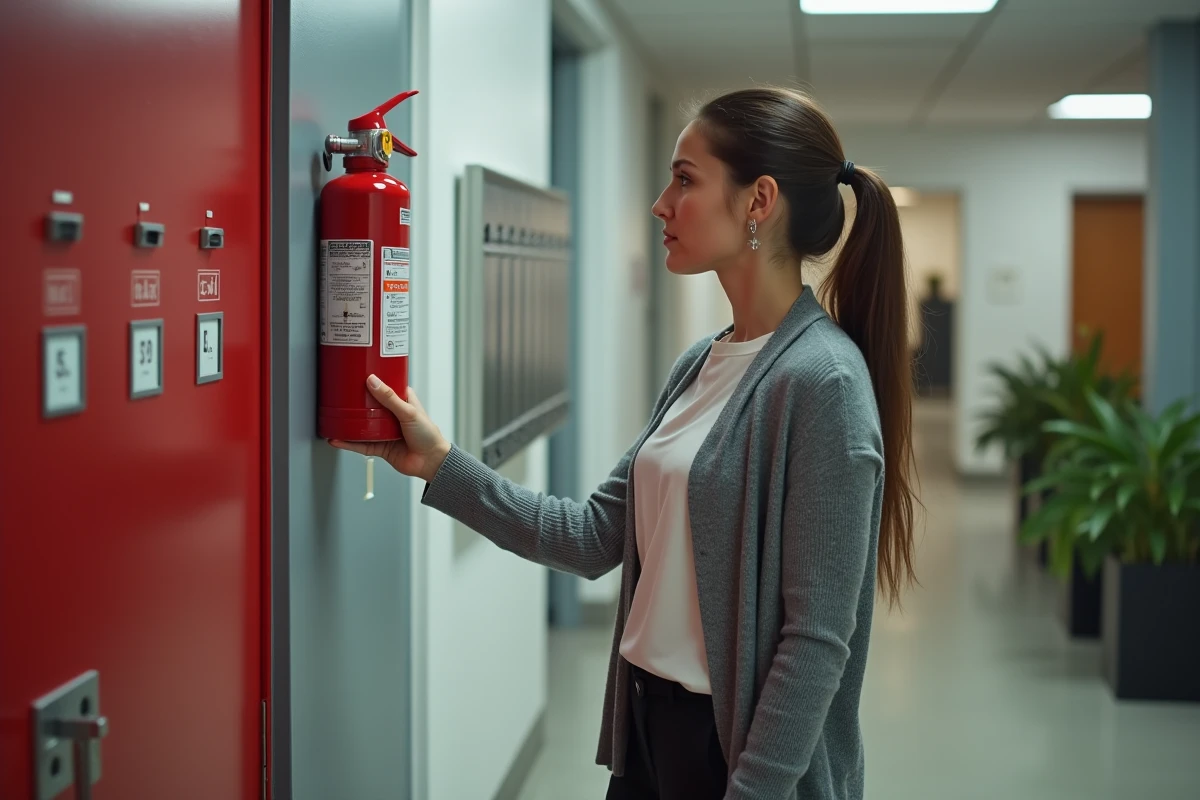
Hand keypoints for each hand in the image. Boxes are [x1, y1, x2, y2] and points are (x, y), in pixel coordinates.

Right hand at [328, 375, 451, 482]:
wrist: (431, 462)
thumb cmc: (428, 435)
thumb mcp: (409, 412)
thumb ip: (390, 398)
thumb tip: (373, 381)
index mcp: (402, 402)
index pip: (386, 387)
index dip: (374, 380)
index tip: (359, 373)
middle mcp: (392, 415)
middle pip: (370, 406)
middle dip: (357, 401)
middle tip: (341, 393)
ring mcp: (384, 432)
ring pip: (363, 425)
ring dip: (350, 422)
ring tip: (334, 415)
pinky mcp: (380, 447)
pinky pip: (360, 444)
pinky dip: (348, 443)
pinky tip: (337, 439)